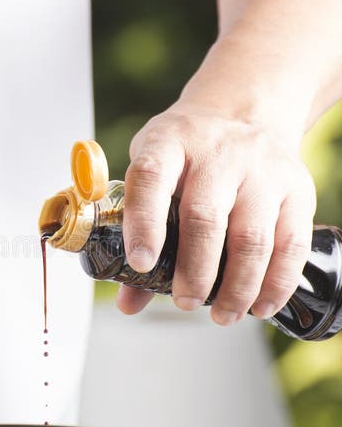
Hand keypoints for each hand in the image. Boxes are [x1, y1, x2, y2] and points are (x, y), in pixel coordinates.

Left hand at [117, 96, 315, 325]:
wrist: (245, 111)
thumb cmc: (188, 152)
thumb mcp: (154, 171)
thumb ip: (139, 233)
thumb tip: (129, 301)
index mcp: (169, 142)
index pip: (151, 178)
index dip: (144, 223)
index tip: (140, 264)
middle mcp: (217, 152)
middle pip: (205, 217)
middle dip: (194, 270)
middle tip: (185, 301)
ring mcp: (262, 169)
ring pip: (251, 237)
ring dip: (236, 286)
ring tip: (222, 314)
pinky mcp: (297, 188)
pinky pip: (292, 245)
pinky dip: (277, 283)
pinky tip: (260, 306)